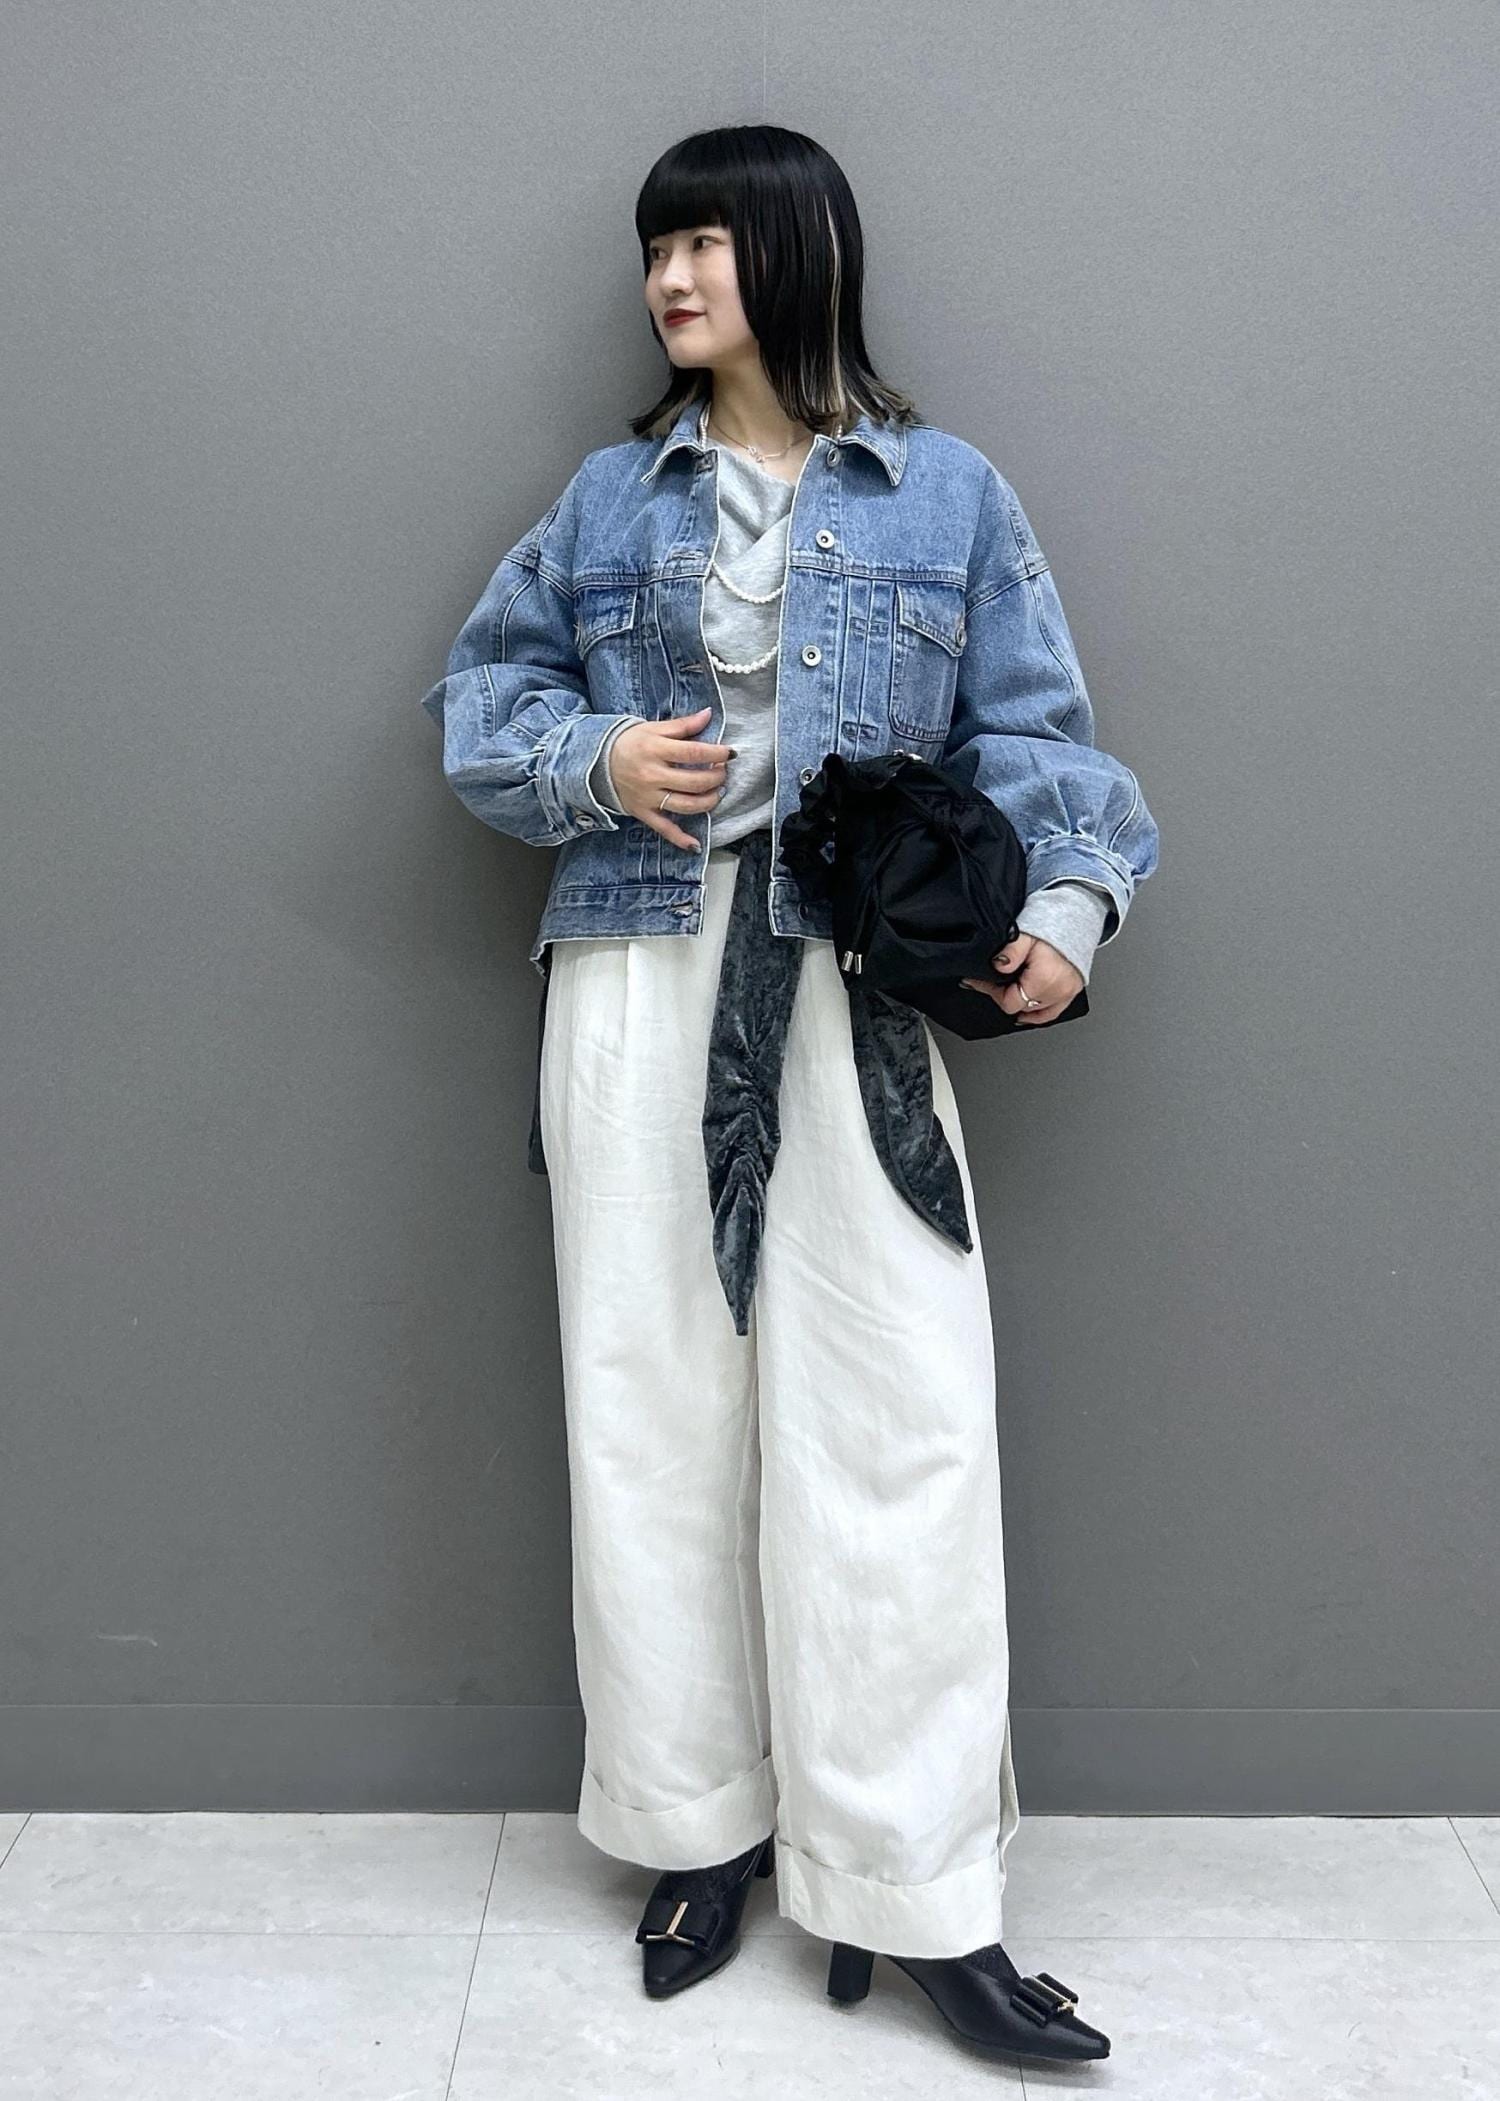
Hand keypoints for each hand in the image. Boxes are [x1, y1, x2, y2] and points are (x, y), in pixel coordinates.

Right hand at [607, 706, 732, 849]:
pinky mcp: (644, 813)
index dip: (717, 753)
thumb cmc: (628, 743)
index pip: (694, 752)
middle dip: (716, 777)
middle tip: (722, 771)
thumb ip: (682, 725)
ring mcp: (649, 797)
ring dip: (709, 801)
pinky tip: (695, 845)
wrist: (596, 763)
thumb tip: (708, 715)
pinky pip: (664, 829)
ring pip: (687, 805)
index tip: (731, 753)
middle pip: (695, 781)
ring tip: (717, 792)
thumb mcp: (653, 729)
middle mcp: (653, 776)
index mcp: (656, 750)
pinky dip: (680, 839)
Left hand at [961, 931, 1081, 1024]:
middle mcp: (1057, 991)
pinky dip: (1037, 1014)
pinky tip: (1024, 1012)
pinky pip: (1051, 1013)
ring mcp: (1066, 993)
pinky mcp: (1072, 991)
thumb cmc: (1051, 924)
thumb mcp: (1024, 934)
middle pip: (1020, 1006)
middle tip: (992, 981)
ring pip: (1033, 1011)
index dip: (991, 991)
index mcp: (1044, 980)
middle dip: (1003, 994)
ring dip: (1019, 1002)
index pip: (1009, 1001)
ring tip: (1006, 990)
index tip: (978, 981)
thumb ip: (1011, 951)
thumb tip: (999, 965)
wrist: (1073, 917)